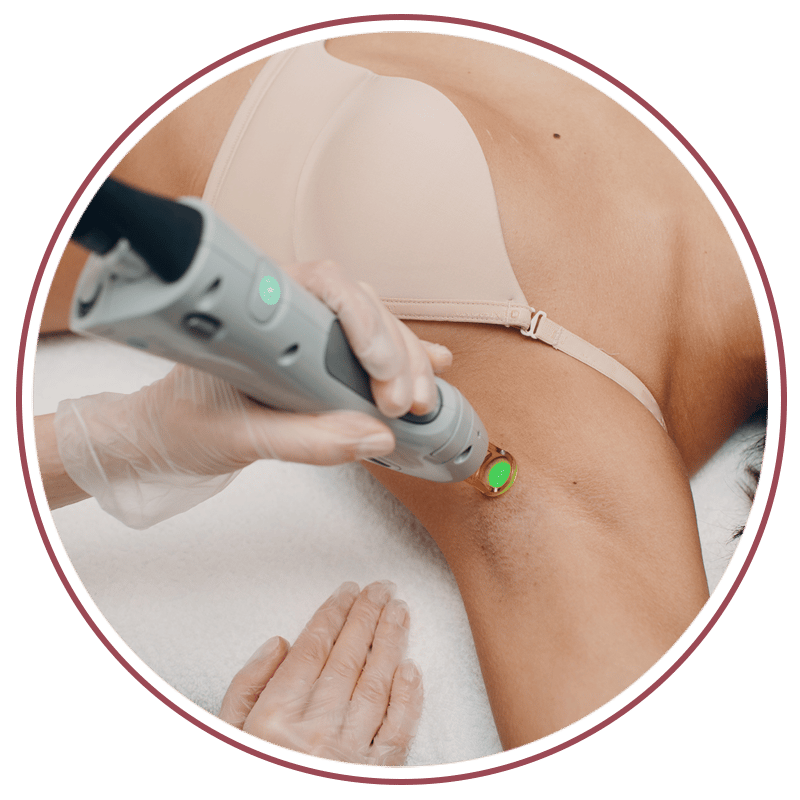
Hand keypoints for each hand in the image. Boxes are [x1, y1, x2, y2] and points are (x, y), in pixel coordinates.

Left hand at [53, 261, 451, 526]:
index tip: (379, 369)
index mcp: (258, 309)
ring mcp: (308, 332)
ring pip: (376, 325)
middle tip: (402, 403)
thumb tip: (375, 437)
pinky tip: (435, 367)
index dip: (362, 321)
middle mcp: (287, 310)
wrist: (163, 434)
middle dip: (395, 351)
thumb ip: (304, 440)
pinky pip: (371, 348)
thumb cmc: (185, 423)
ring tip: (421, 402)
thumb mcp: (239, 438)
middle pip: (361, 305)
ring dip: (408, 360)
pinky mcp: (321, 357)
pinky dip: (406, 358)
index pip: (323, 284)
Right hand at [218, 581, 422, 766]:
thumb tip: (280, 643)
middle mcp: (314, 733)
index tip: (348, 591)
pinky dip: (408, 699)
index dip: (333, 615)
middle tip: (383, 587)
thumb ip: (245, 688)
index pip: (313, 651)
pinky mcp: (374, 778)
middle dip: (367, 617)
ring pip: (376, 686)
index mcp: (274, 719)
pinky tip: (412, 668)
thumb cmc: (249, 776)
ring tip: (400, 610)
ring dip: (391, 643)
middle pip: (348, 659)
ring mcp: (348, 757)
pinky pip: (397, 733)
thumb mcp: (225, 735)